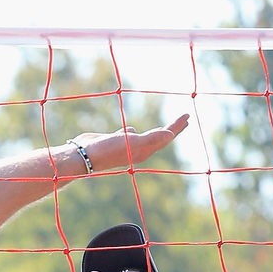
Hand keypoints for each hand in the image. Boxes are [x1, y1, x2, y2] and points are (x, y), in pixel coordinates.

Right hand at [69, 116, 188, 173]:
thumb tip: (170, 134)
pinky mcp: (114, 141)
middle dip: (173, 128)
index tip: (187, 115)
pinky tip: (134, 130)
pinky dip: (135, 132)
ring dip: (157, 131)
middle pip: (160, 137)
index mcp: (145, 149)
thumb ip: (152, 138)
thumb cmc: (108, 150)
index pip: (166, 136)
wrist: (85, 155)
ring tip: (165, 127)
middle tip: (185, 118)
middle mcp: (138, 149)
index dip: (177, 126)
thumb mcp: (133, 143)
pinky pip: (129, 135)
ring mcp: (126, 146)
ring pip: (147, 137)